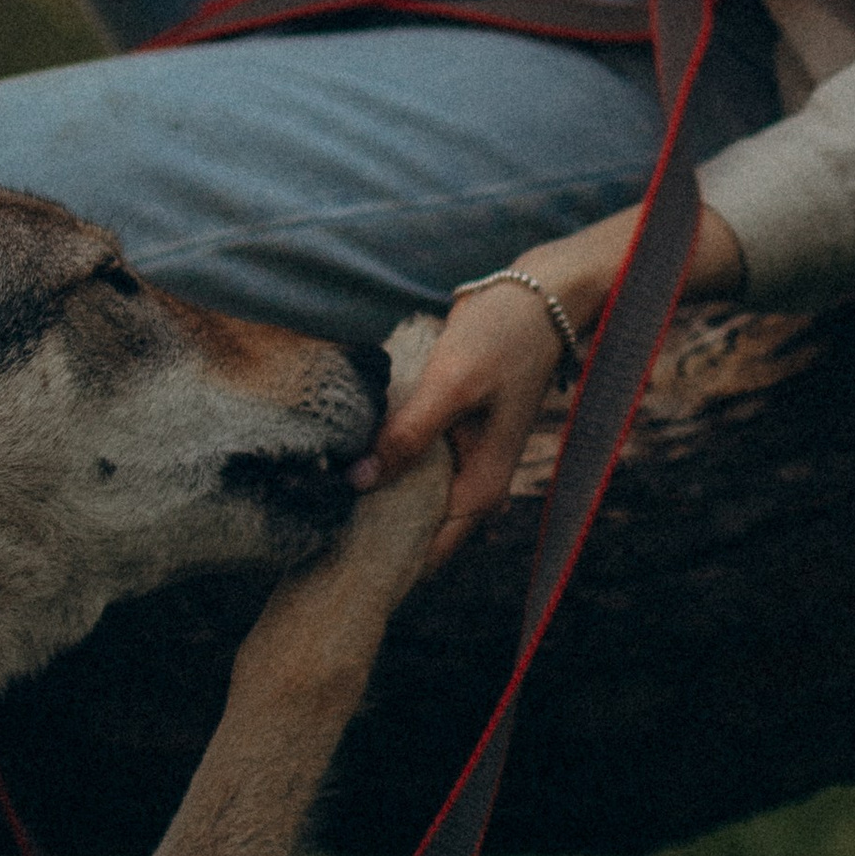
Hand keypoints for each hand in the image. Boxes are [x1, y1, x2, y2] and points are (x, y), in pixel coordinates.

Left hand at [354, 200, 747, 568]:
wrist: (539, 295)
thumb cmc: (502, 339)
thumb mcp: (452, 386)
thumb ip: (408, 435)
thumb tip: (357, 481)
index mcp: (482, 487)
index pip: (429, 552)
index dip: (385, 561)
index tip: (335, 560)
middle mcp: (474, 481)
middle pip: (417, 528)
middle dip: (372, 531)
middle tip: (315, 532)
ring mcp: (462, 457)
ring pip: (411, 494)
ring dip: (375, 495)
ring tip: (319, 499)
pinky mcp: (450, 431)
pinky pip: (412, 461)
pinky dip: (385, 462)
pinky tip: (348, 455)